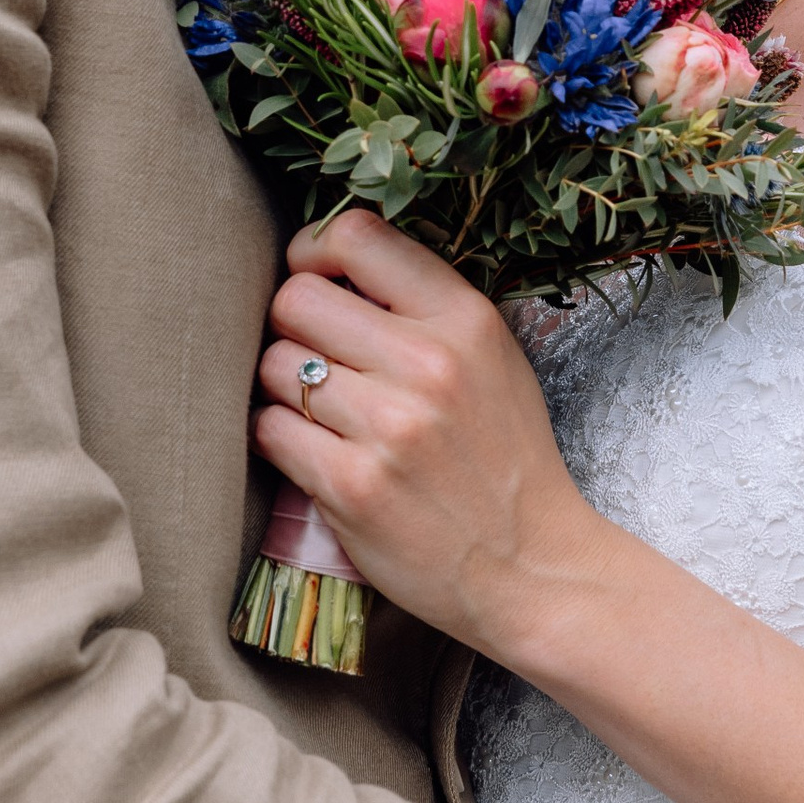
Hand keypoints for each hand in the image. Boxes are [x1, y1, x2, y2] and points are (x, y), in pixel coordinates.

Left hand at [255, 210, 607, 662]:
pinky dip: (280, 439)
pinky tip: (314, 453)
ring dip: (283, 388)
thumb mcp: (493, 360)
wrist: (533, 567)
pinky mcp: (352, 486)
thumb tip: (329, 267)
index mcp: (465, 319)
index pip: (356, 235)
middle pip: (295, 298)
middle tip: (313, 358)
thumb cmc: (505, 459)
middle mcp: (428, 363)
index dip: (313, 251)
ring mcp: (389, 427)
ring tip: (322, 414)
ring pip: (274, 364)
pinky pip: (270, 429)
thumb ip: (423, 308)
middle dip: (291, 326)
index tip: (314, 279)